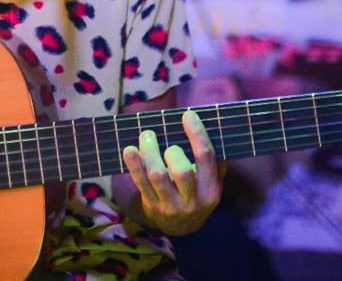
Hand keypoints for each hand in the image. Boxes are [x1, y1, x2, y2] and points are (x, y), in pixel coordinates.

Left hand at [121, 109, 222, 235]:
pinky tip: (129, 150)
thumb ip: (211, 158)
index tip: (187, 114)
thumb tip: (202, 124)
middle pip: (182, 172)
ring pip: (158, 176)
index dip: (197, 134)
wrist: (182, 226)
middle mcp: (192, 200)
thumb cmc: (197, 192)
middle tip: (165, 140)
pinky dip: (134, 165)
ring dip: (150, 152)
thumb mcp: (211, 181)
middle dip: (172, 151)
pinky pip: (141, 183)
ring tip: (147, 136)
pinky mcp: (152, 206)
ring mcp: (170, 205)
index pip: (206, 158)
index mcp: (211, 190)